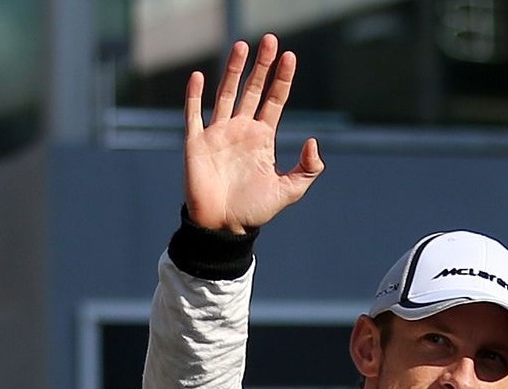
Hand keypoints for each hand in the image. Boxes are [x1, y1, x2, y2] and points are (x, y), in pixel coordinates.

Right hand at [183, 34, 322, 234]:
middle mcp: (240, 131)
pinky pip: (193, 114)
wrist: (222, 228)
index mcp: (262, 139)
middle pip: (252, 89)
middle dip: (261, 65)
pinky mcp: (196, 144)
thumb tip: (314, 141)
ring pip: (225, 94)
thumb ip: (308, 169)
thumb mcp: (289, 191)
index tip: (290, 56)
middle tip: (269, 39)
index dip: (282, 79)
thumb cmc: (253, 212)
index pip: (274, 101)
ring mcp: (217, 134)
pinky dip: (193, 96)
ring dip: (232, 70)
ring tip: (241, 45)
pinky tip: (197, 75)